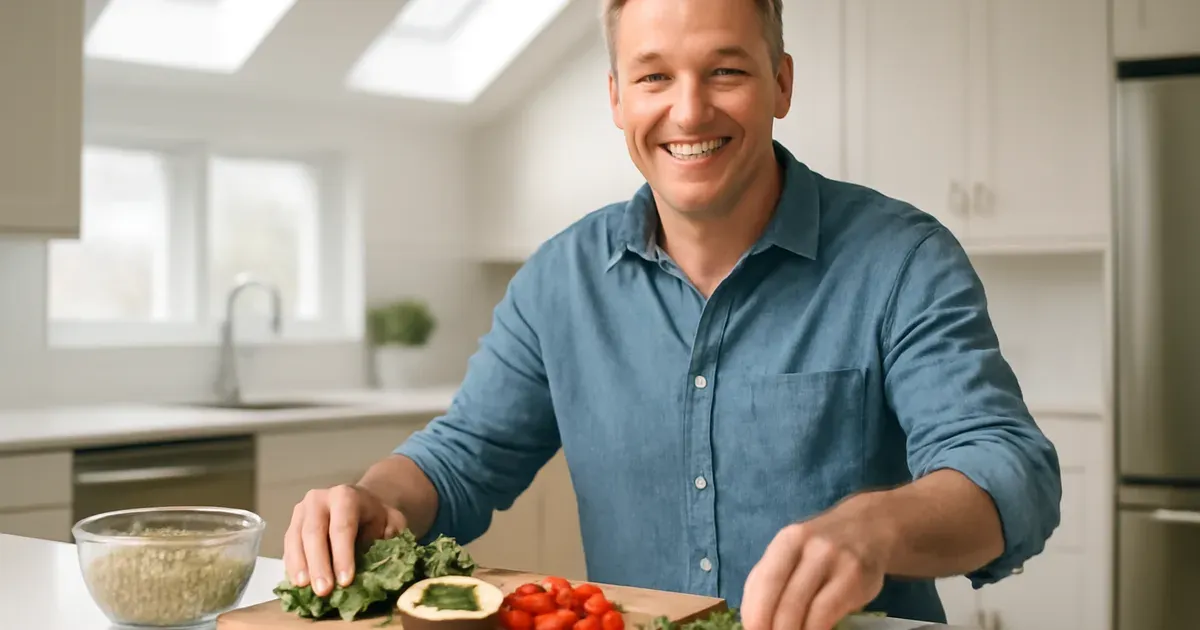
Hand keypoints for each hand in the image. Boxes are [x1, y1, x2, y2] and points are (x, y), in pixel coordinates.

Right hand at [282, 483, 407, 596]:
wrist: (359, 503)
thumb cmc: (375, 517)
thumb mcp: (391, 521)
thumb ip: (391, 535)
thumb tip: (382, 558)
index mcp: (346, 496)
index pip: (342, 527)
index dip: (343, 555)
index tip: (345, 581)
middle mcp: (319, 499)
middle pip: (314, 532)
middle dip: (318, 564)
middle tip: (323, 591)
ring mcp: (302, 511)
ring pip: (296, 539)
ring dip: (300, 566)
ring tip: (305, 588)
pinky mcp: (292, 524)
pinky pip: (288, 546)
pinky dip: (292, 565)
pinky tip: (297, 582)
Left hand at [740, 496, 892, 629]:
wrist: (869, 529)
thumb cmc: (822, 549)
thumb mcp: (793, 552)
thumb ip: (771, 579)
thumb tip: (753, 620)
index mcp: (787, 540)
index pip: (763, 580)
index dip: (755, 612)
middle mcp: (811, 547)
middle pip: (783, 596)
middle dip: (773, 627)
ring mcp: (836, 561)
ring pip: (805, 606)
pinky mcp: (855, 578)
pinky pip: (827, 612)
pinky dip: (815, 629)